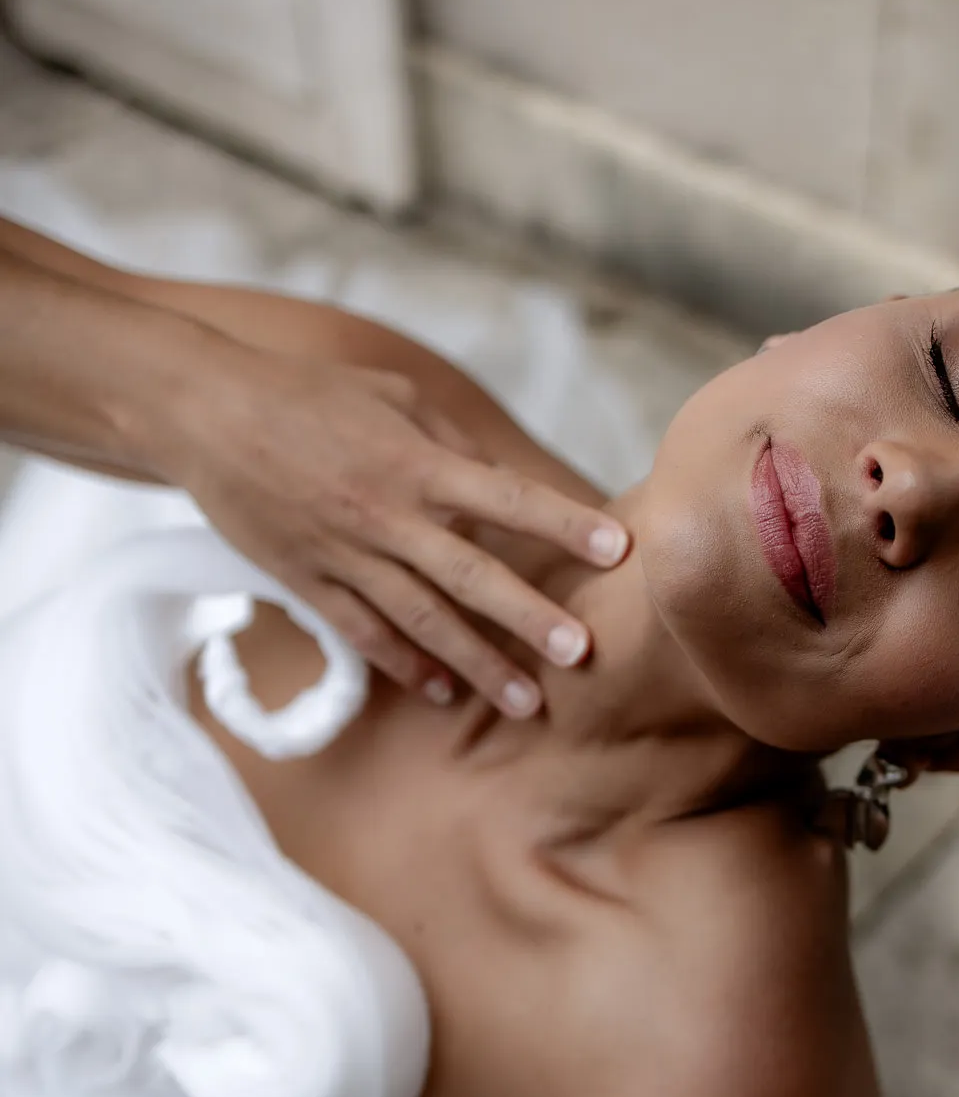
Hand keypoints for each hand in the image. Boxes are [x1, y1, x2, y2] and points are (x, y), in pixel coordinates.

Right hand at [165, 346, 628, 715]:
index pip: (506, 498)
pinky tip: (441, 691)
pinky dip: (404, 665)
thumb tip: (502, 485)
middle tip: (582, 654)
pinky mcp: (306, 581)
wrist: (203, 412)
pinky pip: (364, 633)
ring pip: (423, 621)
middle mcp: (387, 515)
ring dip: (477, 664)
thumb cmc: (307, 394)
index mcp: (416, 462)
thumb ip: (453, 444)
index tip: (616, 548)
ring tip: (527, 702)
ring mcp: (345, 555)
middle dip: (529, 618)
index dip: (563, 524)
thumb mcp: (392, 395)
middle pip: (472, 576)